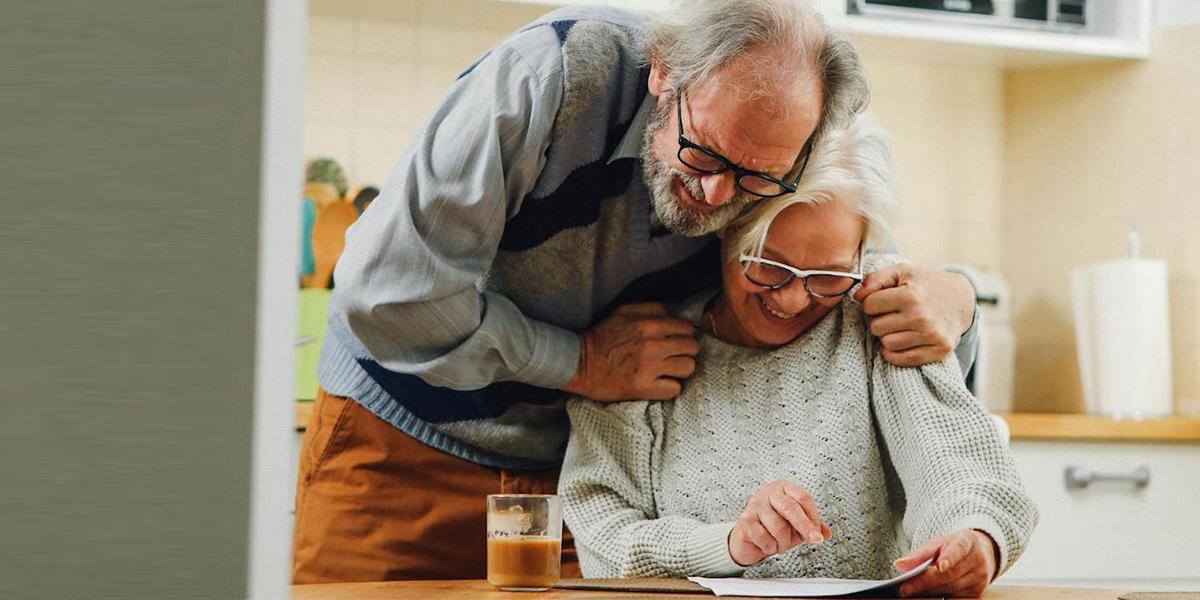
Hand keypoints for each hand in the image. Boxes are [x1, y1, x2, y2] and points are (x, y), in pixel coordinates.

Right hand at [563, 302, 699, 401]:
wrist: (578, 363)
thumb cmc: (602, 336)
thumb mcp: (624, 311)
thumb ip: (652, 309)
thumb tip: (674, 316)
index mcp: (649, 324)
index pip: (688, 329)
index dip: (684, 335)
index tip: (676, 341)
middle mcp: (653, 345)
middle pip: (693, 348)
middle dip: (685, 352)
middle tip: (673, 356)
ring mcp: (649, 368)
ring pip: (688, 368)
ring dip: (680, 370)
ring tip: (668, 370)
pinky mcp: (644, 388)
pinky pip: (674, 389)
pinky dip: (669, 387)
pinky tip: (659, 384)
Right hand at [727, 479, 832, 566]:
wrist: (748, 540)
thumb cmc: (772, 528)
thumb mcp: (796, 526)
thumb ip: (811, 526)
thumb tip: (826, 533)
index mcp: (783, 488)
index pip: (803, 497)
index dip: (813, 516)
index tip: (818, 533)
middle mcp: (768, 492)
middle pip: (791, 507)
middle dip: (805, 526)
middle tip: (814, 539)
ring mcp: (754, 505)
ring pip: (778, 526)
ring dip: (783, 542)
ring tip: (780, 543)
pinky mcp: (745, 520)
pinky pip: (765, 538)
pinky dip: (770, 547)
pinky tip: (768, 545)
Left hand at [852, 264, 974, 366]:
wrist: (960, 299)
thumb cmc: (925, 284)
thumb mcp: (901, 272)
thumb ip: (875, 279)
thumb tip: (857, 297)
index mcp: (911, 296)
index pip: (869, 306)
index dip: (871, 302)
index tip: (882, 300)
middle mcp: (921, 317)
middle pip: (876, 327)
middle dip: (879, 320)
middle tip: (892, 314)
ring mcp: (932, 336)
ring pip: (887, 345)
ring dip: (888, 336)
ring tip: (899, 326)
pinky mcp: (939, 351)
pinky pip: (902, 360)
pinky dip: (896, 353)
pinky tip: (901, 340)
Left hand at [894, 529, 998, 597]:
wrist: (979, 553)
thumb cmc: (952, 547)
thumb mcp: (937, 544)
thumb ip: (919, 554)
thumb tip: (899, 565)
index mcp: (967, 541)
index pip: (958, 549)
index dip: (949, 558)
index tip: (939, 566)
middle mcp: (978, 559)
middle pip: (950, 574)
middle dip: (925, 582)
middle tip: (905, 588)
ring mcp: (980, 577)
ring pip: (951, 588)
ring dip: (929, 591)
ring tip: (910, 591)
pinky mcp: (978, 591)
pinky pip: (955, 596)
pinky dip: (938, 596)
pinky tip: (925, 595)